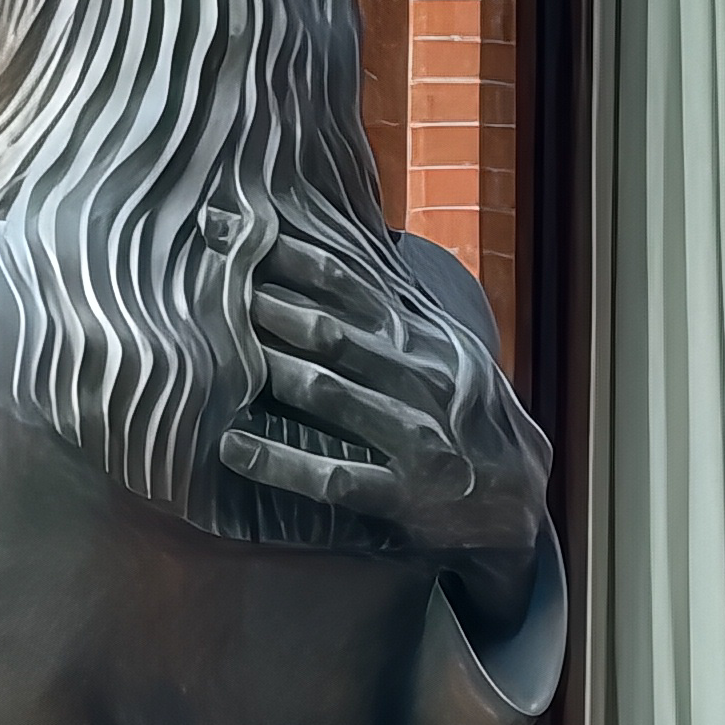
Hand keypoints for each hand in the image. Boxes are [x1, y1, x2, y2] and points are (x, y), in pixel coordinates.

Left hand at [223, 220, 549, 601]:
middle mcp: (417, 377)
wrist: (517, 499)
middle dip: (266, 300)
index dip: (286, 251)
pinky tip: (232, 447)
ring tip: (215, 350)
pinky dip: (282, 462)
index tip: (230, 224)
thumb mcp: (436, 352)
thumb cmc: (459, 415)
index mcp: (419, 337)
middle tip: (207, 276)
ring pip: (331, 394)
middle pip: (331, 331)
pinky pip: (336, 477)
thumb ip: (384, 310)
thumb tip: (317, 252)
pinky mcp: (404, 495)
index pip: (346, 281)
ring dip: (273, 369)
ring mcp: (413, 436)